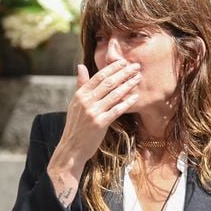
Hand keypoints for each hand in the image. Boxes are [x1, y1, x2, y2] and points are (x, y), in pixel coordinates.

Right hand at [47, 60, 140, 205]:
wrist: (72, 148)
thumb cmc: (76, 126)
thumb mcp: (75, 104)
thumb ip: (81, 85)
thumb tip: (81, 66)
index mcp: (80, 94)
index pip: (98, 76)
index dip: (112, 68)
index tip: (124, 62)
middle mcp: (86, 101)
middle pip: (108, 83)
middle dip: (124, 73)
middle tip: (136, 67)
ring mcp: (93, 112)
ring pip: (114, 94)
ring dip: (128, 85)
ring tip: (138, 79)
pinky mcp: (100, 123)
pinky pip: (117, 109)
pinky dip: (127, 102)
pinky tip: (136, 97)